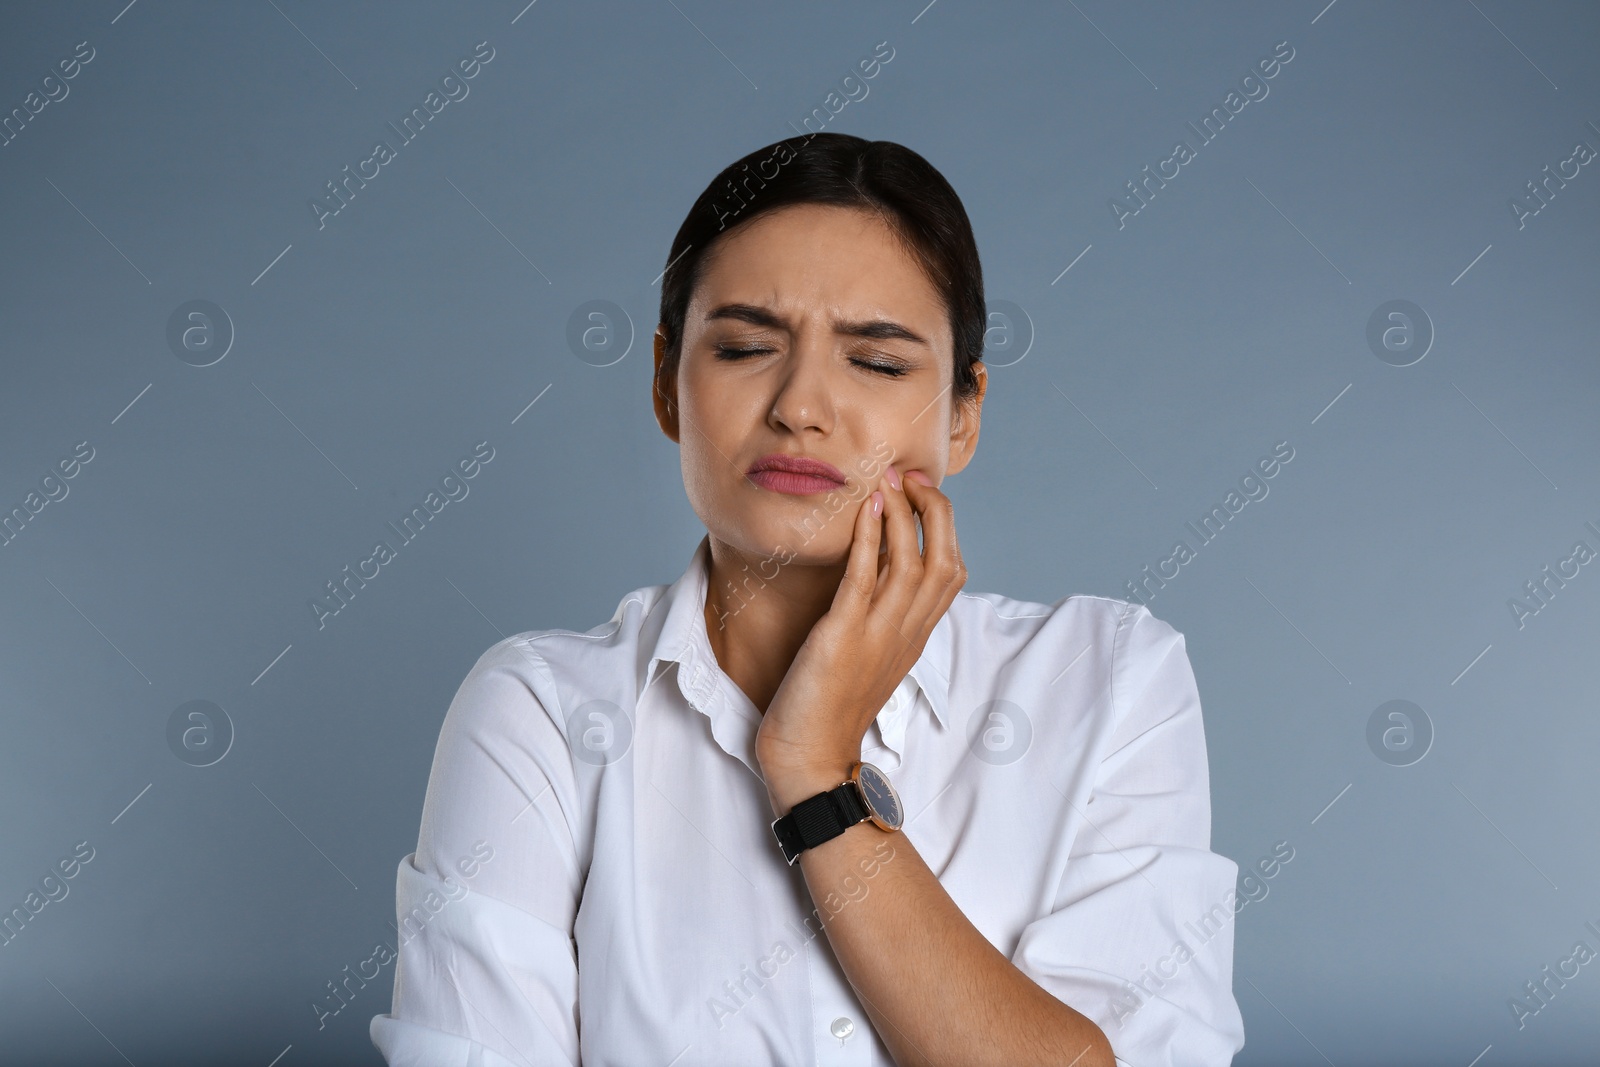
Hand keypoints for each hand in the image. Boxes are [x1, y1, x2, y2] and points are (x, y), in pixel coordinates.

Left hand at [754, 464, 967, 809]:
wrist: (809, 755)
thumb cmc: (829, 706)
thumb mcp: (868, 654)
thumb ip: (880, 617)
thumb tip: (874, 574)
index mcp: (914, 635)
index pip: (951, 569)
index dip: (942, 524)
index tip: (920, 491)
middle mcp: (906, 631)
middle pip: (944, 558)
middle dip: (933, 509)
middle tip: (910, 474)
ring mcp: (879, 634)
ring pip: (912, 563)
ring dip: (903, 513)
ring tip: (890, 478)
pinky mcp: (844, 637)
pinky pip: (865, 580)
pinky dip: (870, 540)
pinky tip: (866, 508)